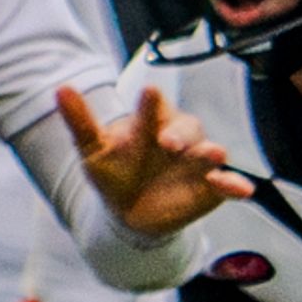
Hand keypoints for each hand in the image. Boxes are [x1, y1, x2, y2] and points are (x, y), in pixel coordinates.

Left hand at [59, 83, 249, 235]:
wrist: (128, 212)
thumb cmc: (113, 172)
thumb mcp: (92, 150)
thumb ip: (80, 121)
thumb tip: (60, 89)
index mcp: (151, 122)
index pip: (153, 108)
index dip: (151, 104)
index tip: (149, 93)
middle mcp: (178, 138)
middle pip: (187, 127)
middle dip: (181, 133)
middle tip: (170, 142)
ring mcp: (196, 163)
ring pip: (210, 152)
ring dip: (212, 153)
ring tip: (213, 154)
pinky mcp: (211, 187)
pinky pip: (227, 183)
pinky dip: (235, 184)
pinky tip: (241, 189)